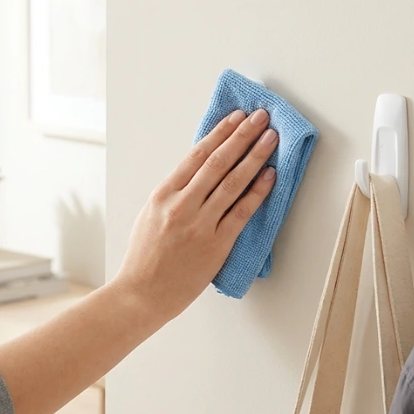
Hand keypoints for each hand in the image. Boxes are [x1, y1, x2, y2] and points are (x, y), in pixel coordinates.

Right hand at [111, 108, 277, 320]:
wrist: (141, 294)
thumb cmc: (145, 258)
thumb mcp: (151, 215)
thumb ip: (175, 193)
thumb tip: (201, 172)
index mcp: (163, 194)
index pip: (197, 155)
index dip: (220, 133)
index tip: (236, 118)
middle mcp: (182, 205)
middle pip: (218, 162)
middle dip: (242, 136)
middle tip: (261, 118)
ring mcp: (200, 225)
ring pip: (233, 182)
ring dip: (255, 157)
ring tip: (271, 139)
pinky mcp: (216, 245)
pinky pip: (242, 213)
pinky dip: (257, 192)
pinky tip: (270, 176)